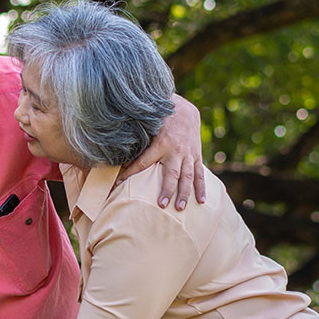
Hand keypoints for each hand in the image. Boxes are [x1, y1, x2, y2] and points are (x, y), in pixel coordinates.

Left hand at [119, 95, 204, 209]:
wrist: (184, 111)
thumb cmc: (161, 120)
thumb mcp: (147, 127)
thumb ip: (136, 141)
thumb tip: (117, 152)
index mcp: (160, 144)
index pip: (142, 162)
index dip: (129, 173)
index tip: (117, 184)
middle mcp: (175, 151)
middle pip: (171, 174)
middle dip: (166, 190)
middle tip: (161, 205)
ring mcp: (188, 154)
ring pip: (187, 176)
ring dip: (184, 193)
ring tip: (180, 208)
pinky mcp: (196, 156)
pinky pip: (199, 173)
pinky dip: (201, 187)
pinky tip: (201, 201)